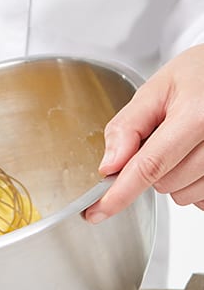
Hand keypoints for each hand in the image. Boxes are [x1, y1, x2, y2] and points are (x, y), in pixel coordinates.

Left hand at [85, 43, 203, 222]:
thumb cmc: (198, 76)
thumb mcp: (157, 89)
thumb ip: (128, 127)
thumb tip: (109, 166)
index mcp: (197, 116)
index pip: (149, 166)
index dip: (119, 194)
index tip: (97, 212)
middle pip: (163, 183)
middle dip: (152, 168)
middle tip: (164, 137)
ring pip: (182, 195)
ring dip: (173, 177)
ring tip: (185, 144)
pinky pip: (202, 198)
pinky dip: (192, 183)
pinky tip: (196, 157)